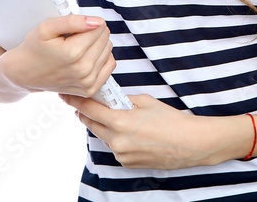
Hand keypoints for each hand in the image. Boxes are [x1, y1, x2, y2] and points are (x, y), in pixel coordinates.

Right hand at [0, 14, 116, 96]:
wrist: (25, 73)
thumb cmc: (35, 48)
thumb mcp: (46, 28)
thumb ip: (72, 21)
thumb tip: (97, 22)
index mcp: (72, 53)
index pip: (99, 27)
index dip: (88, 22)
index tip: (75, 27)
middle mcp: (82, 70)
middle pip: (105, 38)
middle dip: (94, 32)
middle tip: (75, 36)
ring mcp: (87, 82)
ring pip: (108, 50)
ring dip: (97, 44)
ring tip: (78, 46)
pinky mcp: (90, 89)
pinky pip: (110, 65)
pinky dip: (102, 58)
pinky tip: (87, 56)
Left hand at [60, 93, 234, 169]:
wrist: (190, 144)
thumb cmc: (171, 120)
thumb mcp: (145, 101)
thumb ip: (123, 100)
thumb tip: (109, 98)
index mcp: (121, 122)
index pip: (89, 109)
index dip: (76, 100)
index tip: (66, 94)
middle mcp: (117, 141)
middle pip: (90, 123)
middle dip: (86, 112)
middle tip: (84, 101)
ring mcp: (121, 154)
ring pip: (102, 135)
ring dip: (103, 125)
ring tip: (118, 116)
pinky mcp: (127, 163)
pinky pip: (114, 146)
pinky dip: (116, 137)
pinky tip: (131, 132)